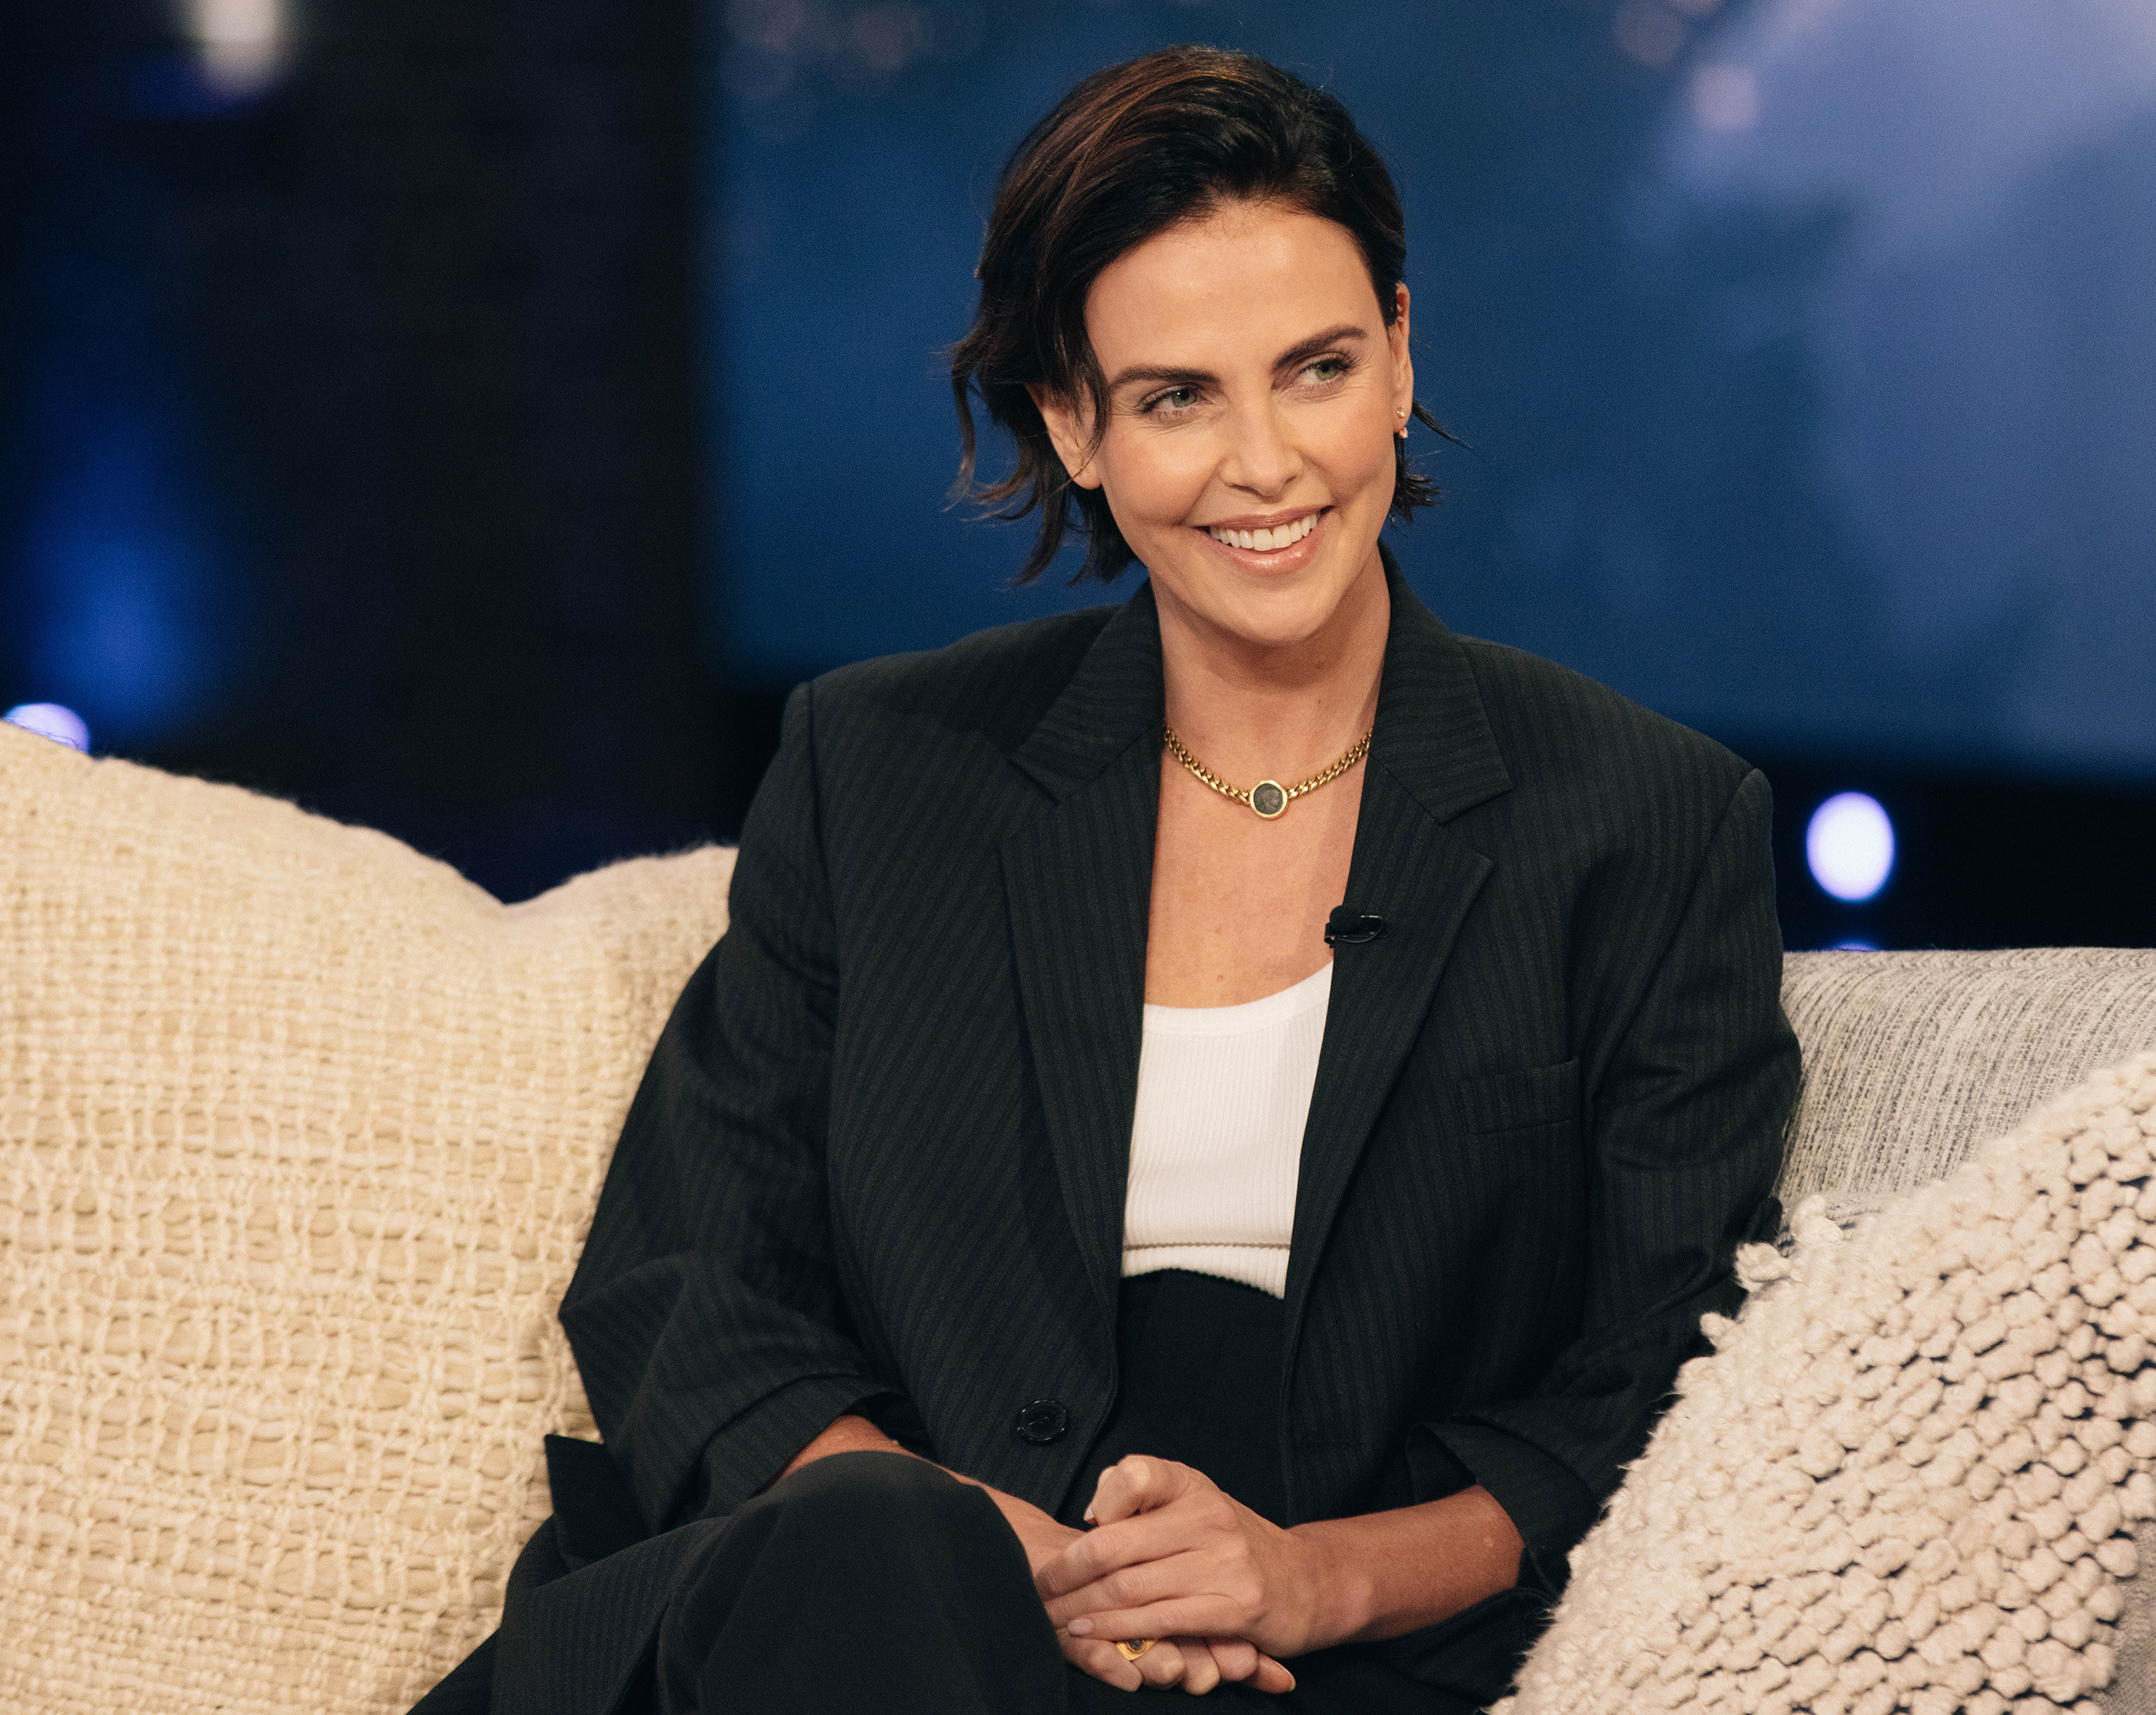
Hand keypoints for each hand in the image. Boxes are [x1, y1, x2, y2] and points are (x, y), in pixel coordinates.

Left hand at [988, 1487, 1232, 1690]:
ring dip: (1084, 1608)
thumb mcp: (1191, 1501)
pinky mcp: (1236, 1607)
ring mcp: (1226, 1562)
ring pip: (1132, 1588)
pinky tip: (1092, 1633)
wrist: (1304, 1580)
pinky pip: (1162, 1621)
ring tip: (1055, 1616)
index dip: (1098, 1503)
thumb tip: (1095, 1515)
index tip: (1076, 1530)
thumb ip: (1140, 1496)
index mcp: (1192, 1485)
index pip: (1135, 1474)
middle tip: (1039, 1589)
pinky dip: (1119, 1630)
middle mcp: (1210, 1516)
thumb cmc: (1228, 1542)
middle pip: (1116, 1545)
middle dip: (1067, 1573)